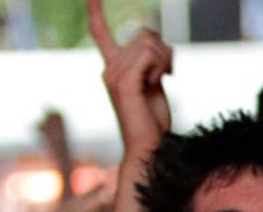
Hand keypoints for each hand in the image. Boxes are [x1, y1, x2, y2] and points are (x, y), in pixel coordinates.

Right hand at [89, 0, 173, 158]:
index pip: (100, 32)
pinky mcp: (123, 82)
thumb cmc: (152, 121)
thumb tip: (156, 43)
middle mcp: (108, 68)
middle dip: (165, 50)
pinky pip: (149, 56)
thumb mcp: (153, 85)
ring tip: (162, 80)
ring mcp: (113, 74)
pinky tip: (158, 82)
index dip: (95, 12)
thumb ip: (150, 63)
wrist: (148, 147)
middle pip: (145, 34)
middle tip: (167, 73)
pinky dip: (160, 66)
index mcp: (113, 67)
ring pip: (149, 43)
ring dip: (165, 60)